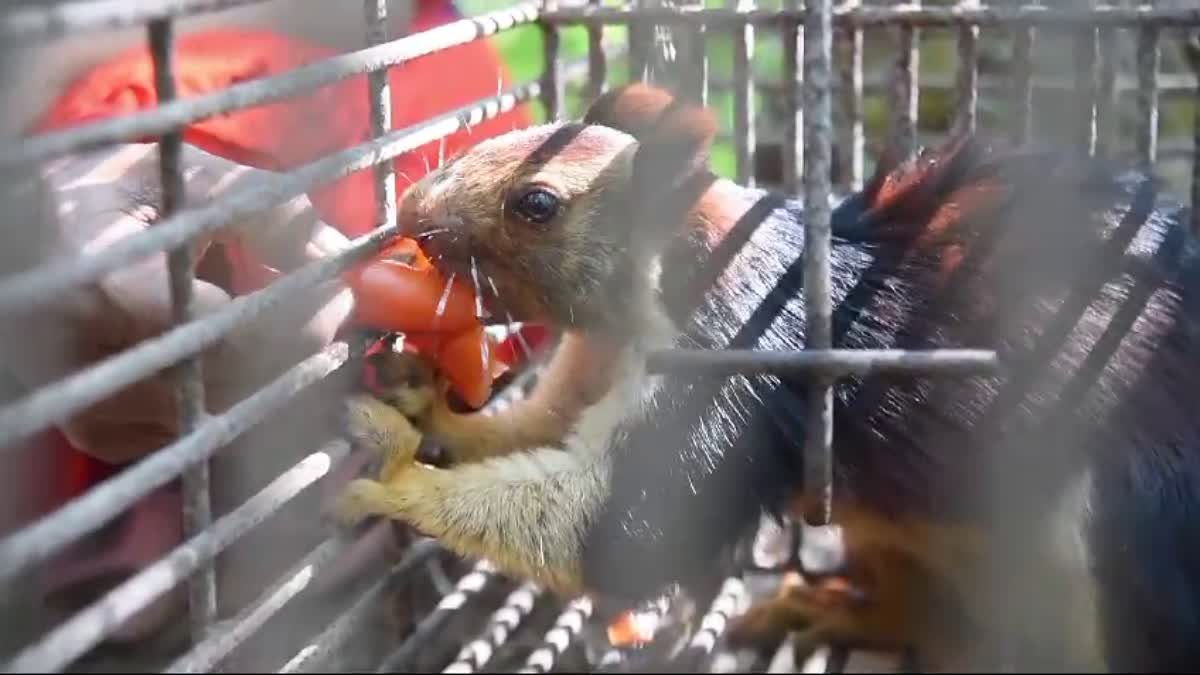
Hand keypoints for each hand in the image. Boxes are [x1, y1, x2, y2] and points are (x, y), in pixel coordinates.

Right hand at [0, 142, 354, 463]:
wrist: (25, 234)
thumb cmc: (106, 193)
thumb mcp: (183, 174)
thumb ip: (268, 209)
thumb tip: (343, 258)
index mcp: (102, 290)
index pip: (226, 335)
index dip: (295, 319)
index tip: (337, 290)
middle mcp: (86, 366)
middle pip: (233, 383)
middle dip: (297, 345)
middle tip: (332, 304)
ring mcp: (89, 412)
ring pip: (223, 413)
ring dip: (272, 372)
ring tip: (281, 316)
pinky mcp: (99, 436)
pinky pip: (195, 429)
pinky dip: (231, 392)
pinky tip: (229, 347)